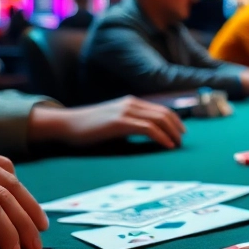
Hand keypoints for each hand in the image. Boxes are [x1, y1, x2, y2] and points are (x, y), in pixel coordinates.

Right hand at [29, 97, 186, 149]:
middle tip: (182, 140)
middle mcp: (131, 103)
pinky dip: (161, 137)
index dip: (175, 120)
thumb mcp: (113, 123)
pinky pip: (148, 128)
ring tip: (177, 144)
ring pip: (159, 119)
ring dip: (172, 132)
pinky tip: (167, 145)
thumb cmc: (88, 128)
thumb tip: (148, 135)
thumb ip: (130, 125)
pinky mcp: (119, 122)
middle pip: (163, 112)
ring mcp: (125, 111)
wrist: (66, 124)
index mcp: (131, 102)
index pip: (160, 109)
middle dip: (177, 127)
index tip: (181, 132)